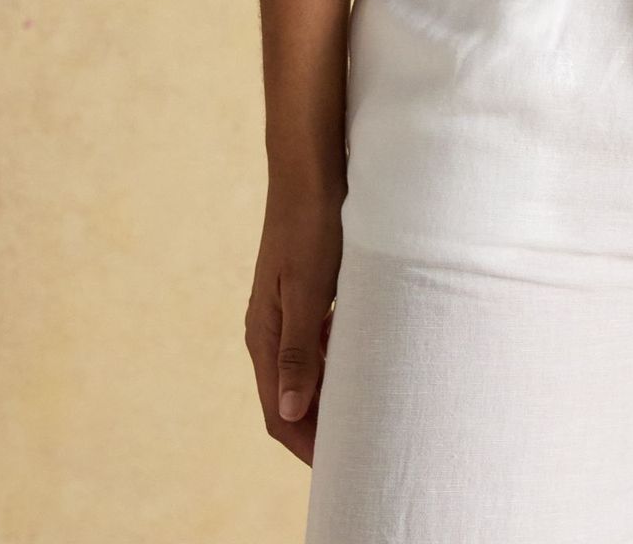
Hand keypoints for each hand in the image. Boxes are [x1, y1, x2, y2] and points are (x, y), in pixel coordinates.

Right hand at [244, 176, 344, 465]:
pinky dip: (338, 362)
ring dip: (332, 395)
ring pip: (307, 371)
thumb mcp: (309, 286)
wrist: (311, 165)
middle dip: (321, 429)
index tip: (342, 467)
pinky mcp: (306, 291)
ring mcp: (287, 309)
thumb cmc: (312, 221)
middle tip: (361, 449)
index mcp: (264, 334)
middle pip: (292, 399)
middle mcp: (269, 328)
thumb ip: (300, 349)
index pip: (280, 413)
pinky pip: (319, 343)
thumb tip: (292, 412)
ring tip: (369, 413)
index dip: (308, 446)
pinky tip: (366, 361)